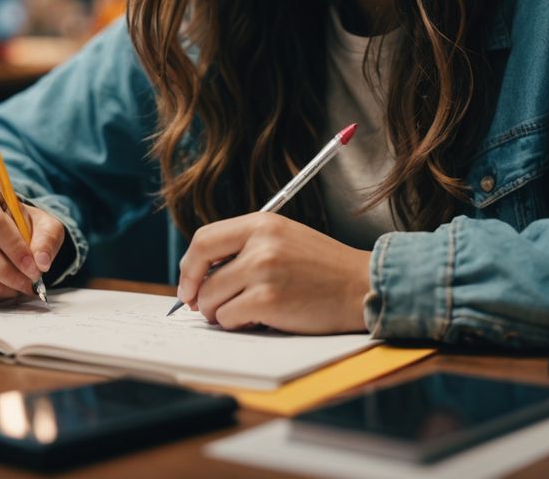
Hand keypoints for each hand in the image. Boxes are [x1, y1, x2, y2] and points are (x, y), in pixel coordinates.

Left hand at [176, 213, 370, 333]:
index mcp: (262, 223)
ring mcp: (264, 270)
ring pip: (211, 298)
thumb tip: (202, 274)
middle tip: (199, 305)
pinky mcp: (268, 300)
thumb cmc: (322, 268)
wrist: (360, 285)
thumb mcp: (283, 239)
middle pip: (200, 269)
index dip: (189, 265)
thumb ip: (246, 247)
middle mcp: (260, 242)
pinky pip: (229, 318)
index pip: (204, 238)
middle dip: (194, 293)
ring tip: (245, 312)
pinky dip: (238, 324)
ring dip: (220, 313)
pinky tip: (260, 319)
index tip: (188, 283)